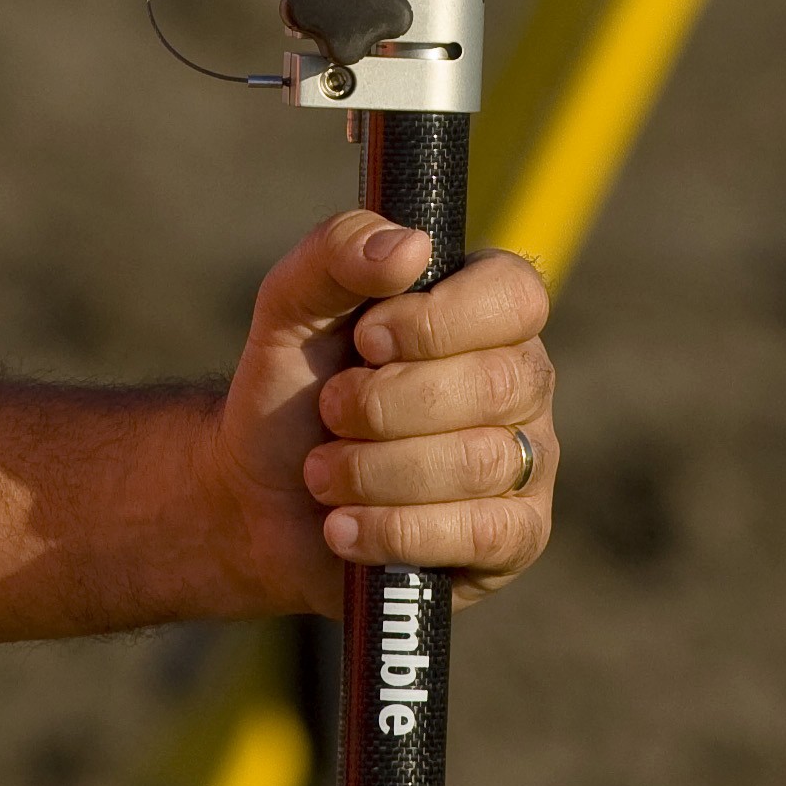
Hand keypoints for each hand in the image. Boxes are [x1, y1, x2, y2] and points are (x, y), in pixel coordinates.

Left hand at [214, 209, 554, 609]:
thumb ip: (338, 251)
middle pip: (497, 384)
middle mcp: (522, 380)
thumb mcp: (292, 305)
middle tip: (329, 410)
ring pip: (482, 462)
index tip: (367, 340)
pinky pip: (480, 534)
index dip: (436, 321)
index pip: (515, 295)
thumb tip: (409, 247)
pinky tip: (343, 528)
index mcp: (486, 310)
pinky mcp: (514, 537)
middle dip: (387, 405)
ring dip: (376, 471)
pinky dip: (394, 530)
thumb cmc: (292, 389)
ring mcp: (527, 461)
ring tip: (322, 474)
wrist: (258, 497)